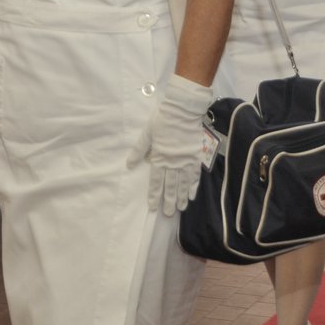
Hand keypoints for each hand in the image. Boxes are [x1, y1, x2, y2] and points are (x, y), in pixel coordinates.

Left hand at [142, 74, 215, 215]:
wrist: (183, 111)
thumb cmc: (162, 120)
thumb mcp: (146, 134)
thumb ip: (139, 150)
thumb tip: (129, 164)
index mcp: (160, 157)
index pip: (156, 180)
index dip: (154, 194)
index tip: (153, 207)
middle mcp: (173, 162)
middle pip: (170, 186)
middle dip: (168, 201)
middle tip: (167, 214)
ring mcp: (186, 161)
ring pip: (183, 183)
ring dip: (181, 197)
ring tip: (179, 209)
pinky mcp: (195, 157)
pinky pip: (194, 175)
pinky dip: (193, 186)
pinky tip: (192, 195)